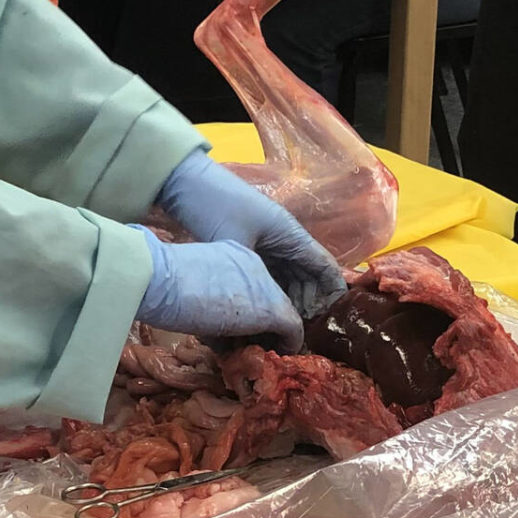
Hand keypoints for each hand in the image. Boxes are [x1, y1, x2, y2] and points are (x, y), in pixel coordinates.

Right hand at [135, 230, 303, 346]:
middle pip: (269, 300)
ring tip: (260, 355)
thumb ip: (208, 304)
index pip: (251, 287)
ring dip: (271, 337)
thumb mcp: (190, 289)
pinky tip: (276, 356)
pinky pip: (291, 329)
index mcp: (235, 255)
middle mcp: (255, 266)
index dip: (248, 312)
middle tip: (252, 347)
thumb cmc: (160, 283)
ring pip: (281, 315)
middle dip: (263, 326)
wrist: (158, 278)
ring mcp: (265, 286)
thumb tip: (216, 335)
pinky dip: (287, 345)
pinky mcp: (271, 310)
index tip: (239, 331)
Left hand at [155, 146, 345, 317]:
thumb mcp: (237, 245)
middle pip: (308, 277)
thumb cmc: (215, 208)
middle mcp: (285, 238)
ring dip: (288, 301)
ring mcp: (267, 242)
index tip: (330, 322)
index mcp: (291, 234)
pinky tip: (264, 312)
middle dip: (308, 305)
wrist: (185, 183)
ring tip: (281, 329)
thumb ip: (257, 279)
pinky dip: (271, 292)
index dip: (332, 295)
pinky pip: (270, 274)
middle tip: (299, 334)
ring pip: (289, 277)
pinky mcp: (250, 246)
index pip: (325, 267)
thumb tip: (272, 313)